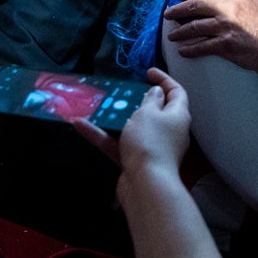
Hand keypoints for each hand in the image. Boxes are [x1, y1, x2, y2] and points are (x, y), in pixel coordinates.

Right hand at [74, 67, 191, 179]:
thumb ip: (150, 100)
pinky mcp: (135, 161)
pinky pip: (118, 144)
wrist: (146, 185)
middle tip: (121, 92)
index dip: (164, 79)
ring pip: (132, 128)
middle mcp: (168, 131)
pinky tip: (80, 125)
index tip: (147, 72)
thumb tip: (157, 92)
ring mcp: (151, 147)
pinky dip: (102, 135)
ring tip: (96, 106)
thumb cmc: (150, 143)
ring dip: (114, 118)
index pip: (176, 92)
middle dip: (136, 101)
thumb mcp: (148, 113)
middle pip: (153, 111)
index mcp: (177, 116)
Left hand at [164, 0, 257, 72]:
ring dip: (180, 32)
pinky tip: (182, 51)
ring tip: (172, 36)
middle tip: (168, 15)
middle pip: (193, 7)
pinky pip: (201, 46)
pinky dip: (190, 49)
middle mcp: (226, 8)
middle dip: (176, 11)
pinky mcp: (224, 44)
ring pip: (194, 27)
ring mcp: (224, 27)